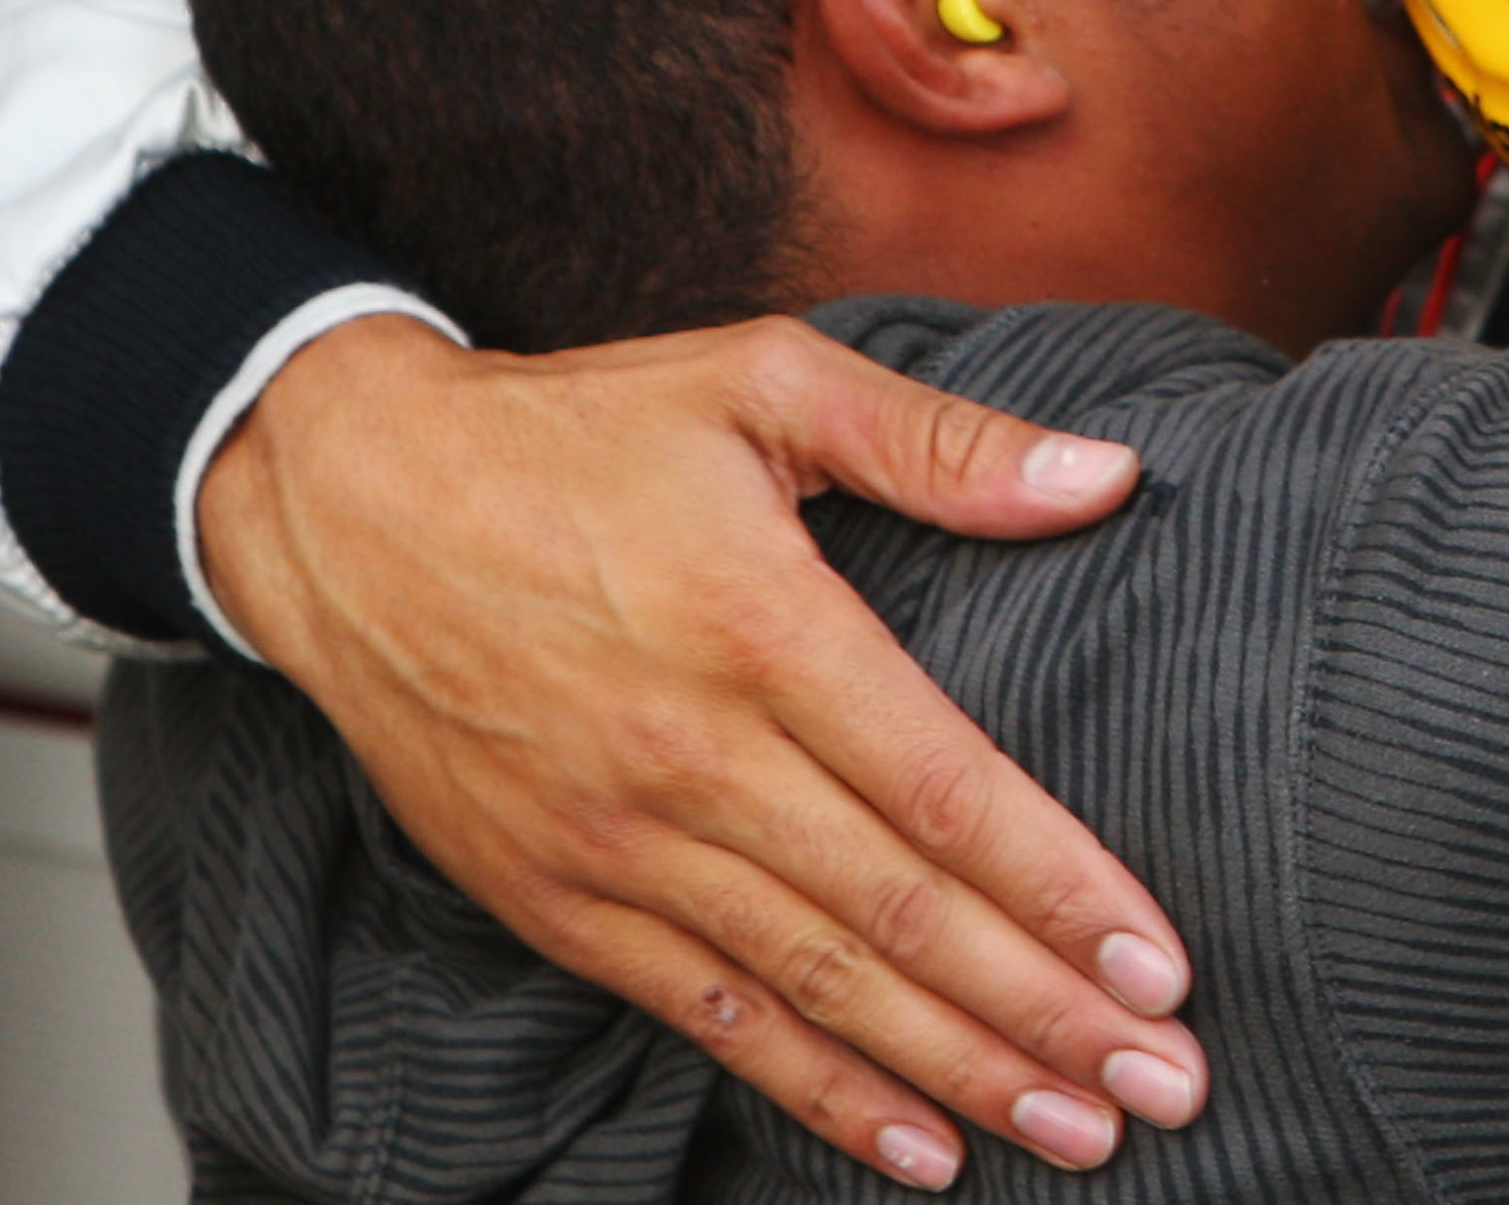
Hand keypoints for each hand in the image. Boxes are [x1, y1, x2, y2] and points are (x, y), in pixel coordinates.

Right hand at [198, 310, 1201, 1188]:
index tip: (1161, 966)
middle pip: (900, 913)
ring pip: (819, 986)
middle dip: (1044, 1014)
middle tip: (1166, 1087)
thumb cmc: (572, 431)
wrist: (341, 504)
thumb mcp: (763, 380)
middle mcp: (692, 757)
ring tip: (1077, 1136)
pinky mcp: (557, 900)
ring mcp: (617, 844)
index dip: (1061, 887)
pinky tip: (915, 1147)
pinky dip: (816, 1091)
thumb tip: (1105, 475)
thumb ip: (942, 441)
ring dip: (956, 1074)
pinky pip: (711, 1018)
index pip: (944, 790)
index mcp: (762, 626)